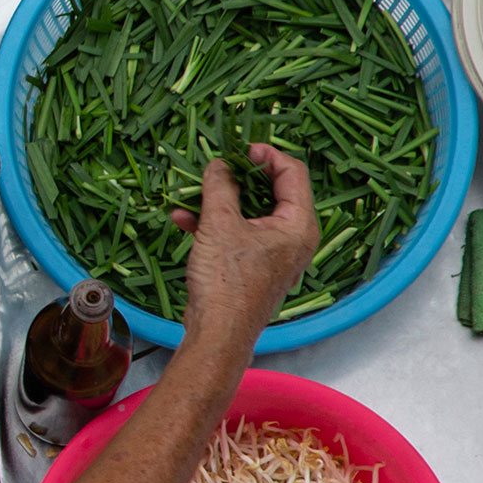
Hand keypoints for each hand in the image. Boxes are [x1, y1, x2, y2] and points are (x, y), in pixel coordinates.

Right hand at [170, 143, 319, 342]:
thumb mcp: (219, 225)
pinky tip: (185, 220)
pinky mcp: (254, 265)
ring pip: (250, 212)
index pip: (293, 173)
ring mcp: (274, 253)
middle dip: (239, 178)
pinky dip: (215, 224)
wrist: (217, 333)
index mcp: (298, 225)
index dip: (267, 155)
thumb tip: (221, 165)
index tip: (241, 149)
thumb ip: (221, 187)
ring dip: (220, 201)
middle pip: (271, 191)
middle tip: (219, 166)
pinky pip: (238, 233)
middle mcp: (293, 238)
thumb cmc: (226, 283)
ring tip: (193, 194)